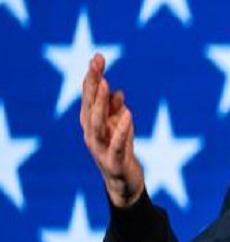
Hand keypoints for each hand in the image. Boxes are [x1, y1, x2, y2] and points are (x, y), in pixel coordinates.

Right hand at [79, 53, 143, 207]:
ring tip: (105, 84)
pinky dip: (122, 129)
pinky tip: (128, 114)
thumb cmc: (120, 151)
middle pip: (89, 105)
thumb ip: (116, 110)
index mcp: (92, 123)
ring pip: (96, 124)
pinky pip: (117, 144)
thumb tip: (117, 91)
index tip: (97, 57)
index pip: (89, 97)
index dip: (92, 77)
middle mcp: (91, 134)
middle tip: (97, 62)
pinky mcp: (113, 162)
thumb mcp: (119, 127)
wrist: (124, 184)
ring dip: (100, 104)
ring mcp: (100, 149)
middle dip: (93, 83)